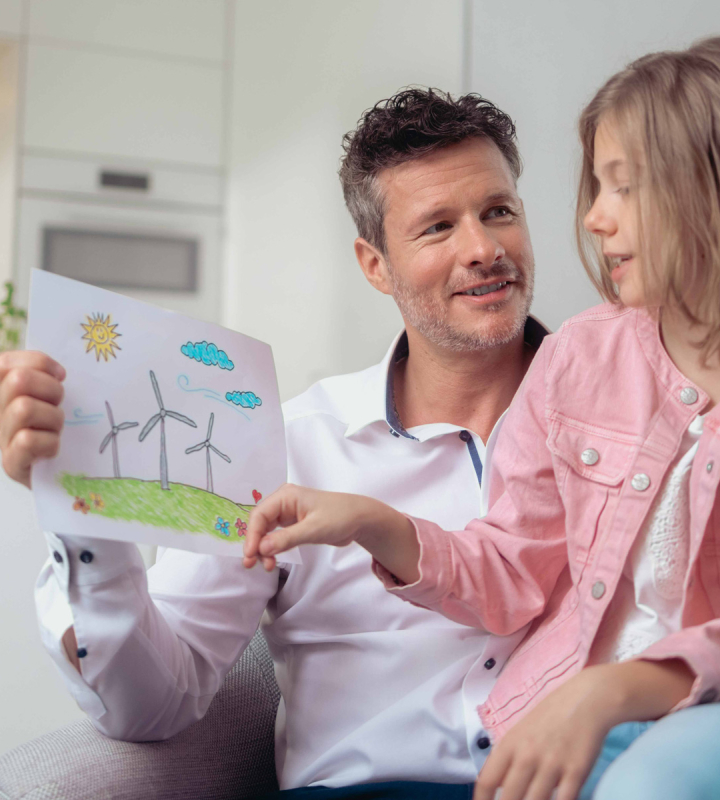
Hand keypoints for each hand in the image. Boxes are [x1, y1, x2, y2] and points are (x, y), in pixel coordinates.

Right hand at [0, 351, 65, 488]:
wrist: (54, 474)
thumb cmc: (52, 429)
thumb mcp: (48, 397)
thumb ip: (43, 377)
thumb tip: (58, 372)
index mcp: (0, 390)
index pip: (6, 362)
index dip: (40, 363)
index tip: (60, 376)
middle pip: (19, 380)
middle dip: (51, 389)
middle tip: (58, 405)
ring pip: (24, 408)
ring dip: (53, 418)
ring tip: (56, 428)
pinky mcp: (11, 463)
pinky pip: (27, 440)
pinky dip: (50, 442)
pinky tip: (53, 448)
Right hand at [243, 483, 417, 575]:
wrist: (360, 519)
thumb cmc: (340, 517)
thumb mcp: (313, 529)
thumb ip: (287, 539)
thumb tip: (262, 548)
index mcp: (286, 496)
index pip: (260, 514)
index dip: (252, 535)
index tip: (250, 555)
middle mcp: (284, 502)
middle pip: (260, 523)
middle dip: (255, 543)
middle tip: (252, 564)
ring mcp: (288, 513)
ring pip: (266, 531)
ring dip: (263, 548)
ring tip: (267, 565)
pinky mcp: (294, 524)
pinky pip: (276, 536)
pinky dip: (273, 548)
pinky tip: (273, 559)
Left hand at [473, 658, 693, 799]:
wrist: (586, 700)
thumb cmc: (551, 716)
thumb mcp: (522, 732)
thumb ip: (509, 759)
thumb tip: (499, 787)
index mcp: (510, 744)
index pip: (487, 780)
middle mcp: (527, 755)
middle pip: (509, 798)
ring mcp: (552, 764)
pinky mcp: (576, 771)